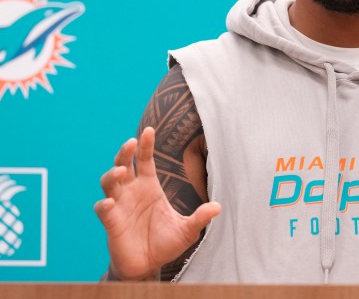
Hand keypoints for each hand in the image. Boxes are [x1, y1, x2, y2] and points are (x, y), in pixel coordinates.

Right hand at [95, 127, 220, 280]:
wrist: (149, 266)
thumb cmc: (166, 243)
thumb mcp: (187, 230)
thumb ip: (200, 218)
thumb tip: (218, 207)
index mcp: (149, 185)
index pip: (145, 159)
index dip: (145, 144)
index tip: (148, 130)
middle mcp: (132, 190)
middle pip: (123, 163)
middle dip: (125, 152)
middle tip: (131, 143)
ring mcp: (120, 205)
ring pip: (109, 182)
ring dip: (112, 174)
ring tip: (121, 171)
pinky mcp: (111, 222)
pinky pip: (103, 209)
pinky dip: (104, 204)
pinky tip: (109, 203)